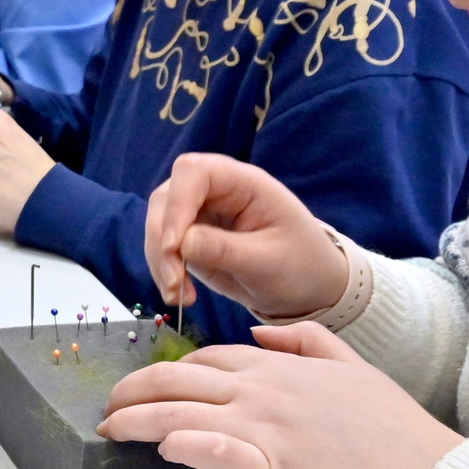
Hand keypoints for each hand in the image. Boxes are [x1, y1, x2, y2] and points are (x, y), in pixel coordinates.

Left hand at [100, 323, 461, 468]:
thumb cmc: (392, 430)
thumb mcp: (352, 366)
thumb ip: (303, 340)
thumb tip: (255, 332)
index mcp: (279, 367)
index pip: (205, 361)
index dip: (167, 375)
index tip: (146, 389)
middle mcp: (262, 391)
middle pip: (176, 382)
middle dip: (131, 392)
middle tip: (108, 408)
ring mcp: (263, 429)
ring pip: (179, 416)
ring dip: (137, 421)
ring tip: (112, 431)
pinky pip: (212, 451)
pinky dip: (182, 447)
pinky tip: (164, 449)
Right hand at [145, 152, 348, 317]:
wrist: (309, 288)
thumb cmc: (301, 266)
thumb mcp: (268, 262)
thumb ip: (225, 250)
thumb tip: (181, 243)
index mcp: (243, 183)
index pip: (194, 172)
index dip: (178, 204)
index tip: (175, 246)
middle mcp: (217, 191)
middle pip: (168, 197)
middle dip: (162, 239)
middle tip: (174, 281)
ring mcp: (201, 213)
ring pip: (159, 223)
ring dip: (160, 259)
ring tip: (178, 296)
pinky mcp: (192, 237)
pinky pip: (164, 247)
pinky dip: (163, 270)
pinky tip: (180, 296)